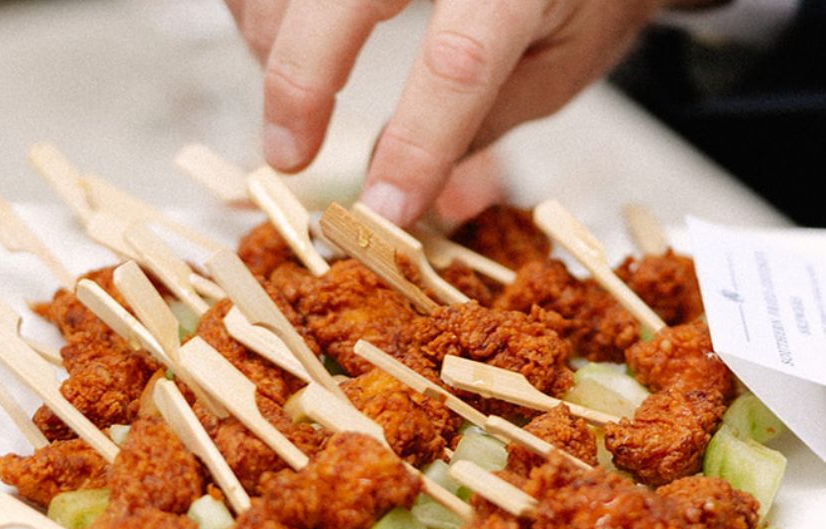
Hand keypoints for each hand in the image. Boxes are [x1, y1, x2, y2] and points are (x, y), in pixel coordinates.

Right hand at [225, 0, 689, 225]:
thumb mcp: (562, 61)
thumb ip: (489, 122)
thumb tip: (428, 202)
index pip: (458, 63)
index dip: (416, 144)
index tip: (385, 211)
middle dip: (299, 83)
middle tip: (288, 159)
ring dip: (275, 45)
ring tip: (300, 103)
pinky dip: (263, 10)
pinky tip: (288, 44)